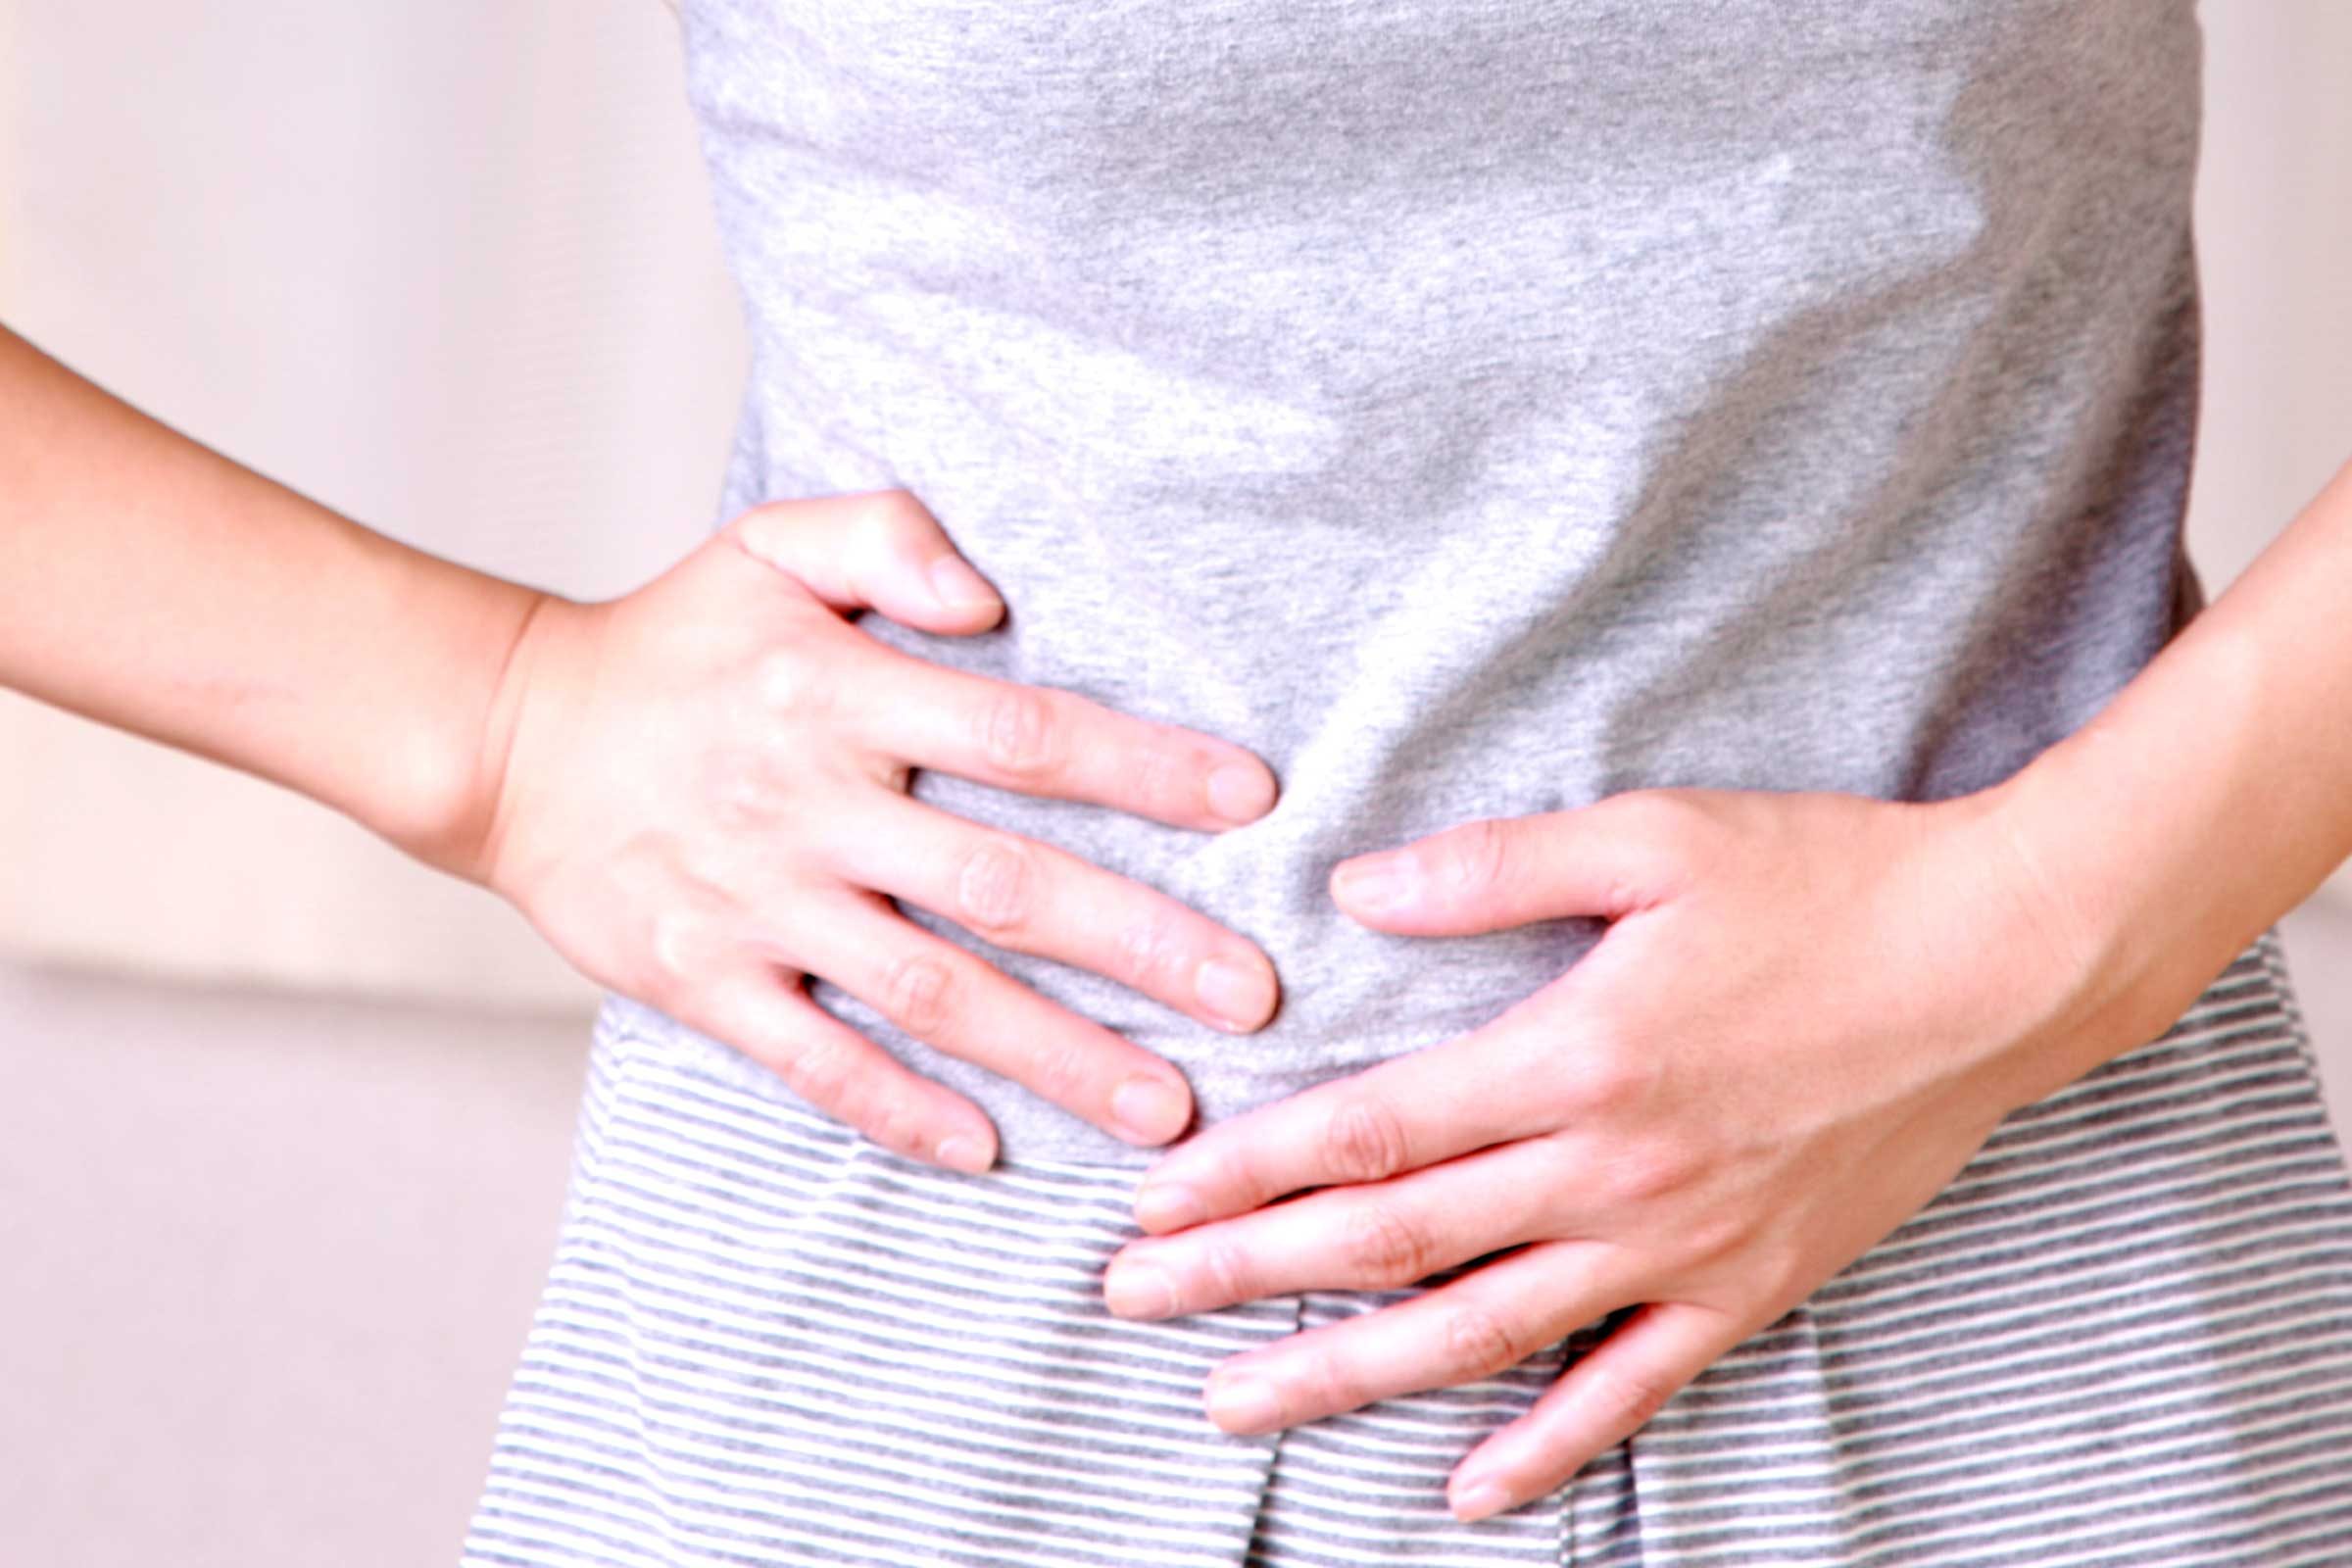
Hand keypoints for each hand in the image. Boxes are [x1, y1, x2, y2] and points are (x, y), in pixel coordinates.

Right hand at [466, 489, 1282, 1172]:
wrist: (507, 737)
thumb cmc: (673, 642)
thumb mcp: (767, 545)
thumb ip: (886, 536)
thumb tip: (992, 598)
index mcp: (843, 690)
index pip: (1023, 732)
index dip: (1141, 769)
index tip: (1253, 802)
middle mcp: (811, 802)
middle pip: (1003, 884)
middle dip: (1139, 944)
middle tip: (1253, 1000)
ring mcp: (756, 903)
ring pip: (930, 992)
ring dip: (1054, 1056)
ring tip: (1166, 1111)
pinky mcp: (699, 981)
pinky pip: (813, 1060)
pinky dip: (898, 1109)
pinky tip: (988, 1150)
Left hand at [1101, 786, 2112, 1520]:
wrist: (2001, 961)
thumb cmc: (1826, 881)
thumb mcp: (1652, 837)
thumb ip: (1493, 869)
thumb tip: (1354, 883)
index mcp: (1571, 1054)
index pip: (1370, 1129)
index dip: (1248, 1171)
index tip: (1153, 1199)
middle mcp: (1609, 1168)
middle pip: (1392, 1240)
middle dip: (1247, 1275)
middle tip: (1132, 1303)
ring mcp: (1679, 1242)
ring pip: (1481, 1333)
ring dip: (1348, 1375)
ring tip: (1237, 1406)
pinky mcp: (1749, 1283)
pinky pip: (1630, 1388)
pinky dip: (1546, 1447)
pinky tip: (1469, 1493)